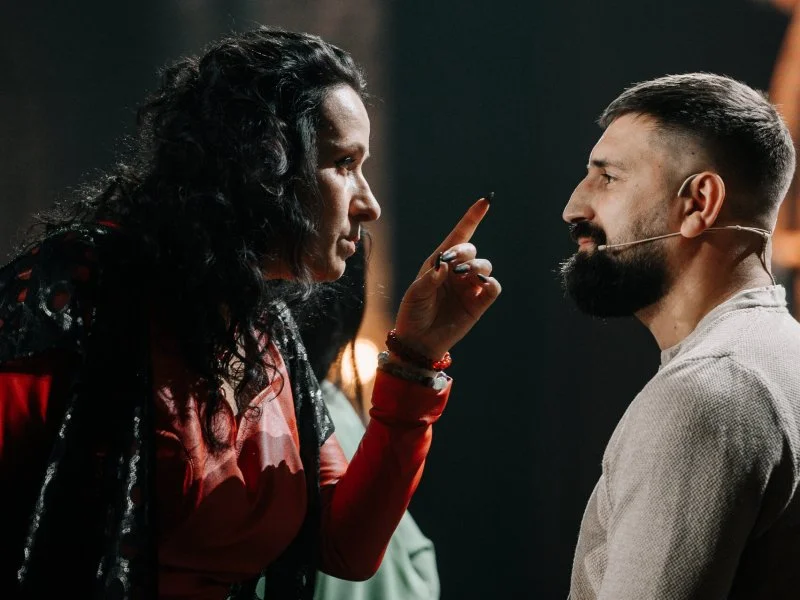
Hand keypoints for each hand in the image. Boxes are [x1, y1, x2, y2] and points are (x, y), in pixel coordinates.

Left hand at [393, 196, 500, 359]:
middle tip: (452, 264)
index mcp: (439, 262)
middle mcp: (456, 272)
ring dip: (475, 265)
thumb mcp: (415, 293)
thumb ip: (429, 278)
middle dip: (464, 252)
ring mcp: (469, 287)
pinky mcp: (478, 303)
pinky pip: (493, 287)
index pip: (459, 236)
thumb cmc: (412, 313)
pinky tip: (479, 284)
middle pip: (471, 249)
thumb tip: (445, 266)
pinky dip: (490, 282)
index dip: (472, 218)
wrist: (418, 341)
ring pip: (484, 265)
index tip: (485, 201)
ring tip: (463, 275)